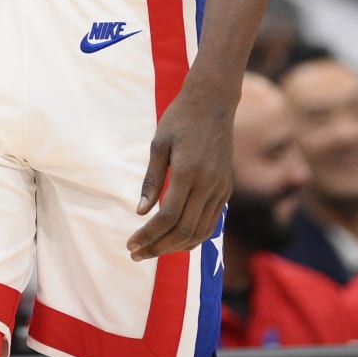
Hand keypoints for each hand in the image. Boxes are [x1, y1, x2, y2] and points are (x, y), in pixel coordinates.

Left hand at [126, 79, 237, 260]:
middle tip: (136, 254)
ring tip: (152, 251)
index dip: (149, 235)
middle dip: (158, 247)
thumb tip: (140, 213)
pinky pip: (211, 223)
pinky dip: (193, 237)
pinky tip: (175, 240)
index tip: (131, 244)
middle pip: (184, 230)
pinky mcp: (226, 189)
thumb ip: (151, 180)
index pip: (168, 217)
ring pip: (200, 232)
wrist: (214, 102)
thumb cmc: (180, 119)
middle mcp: (208, 184)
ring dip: (175, 247)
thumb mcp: (159, 144)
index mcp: (188, 171)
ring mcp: (221, 188)